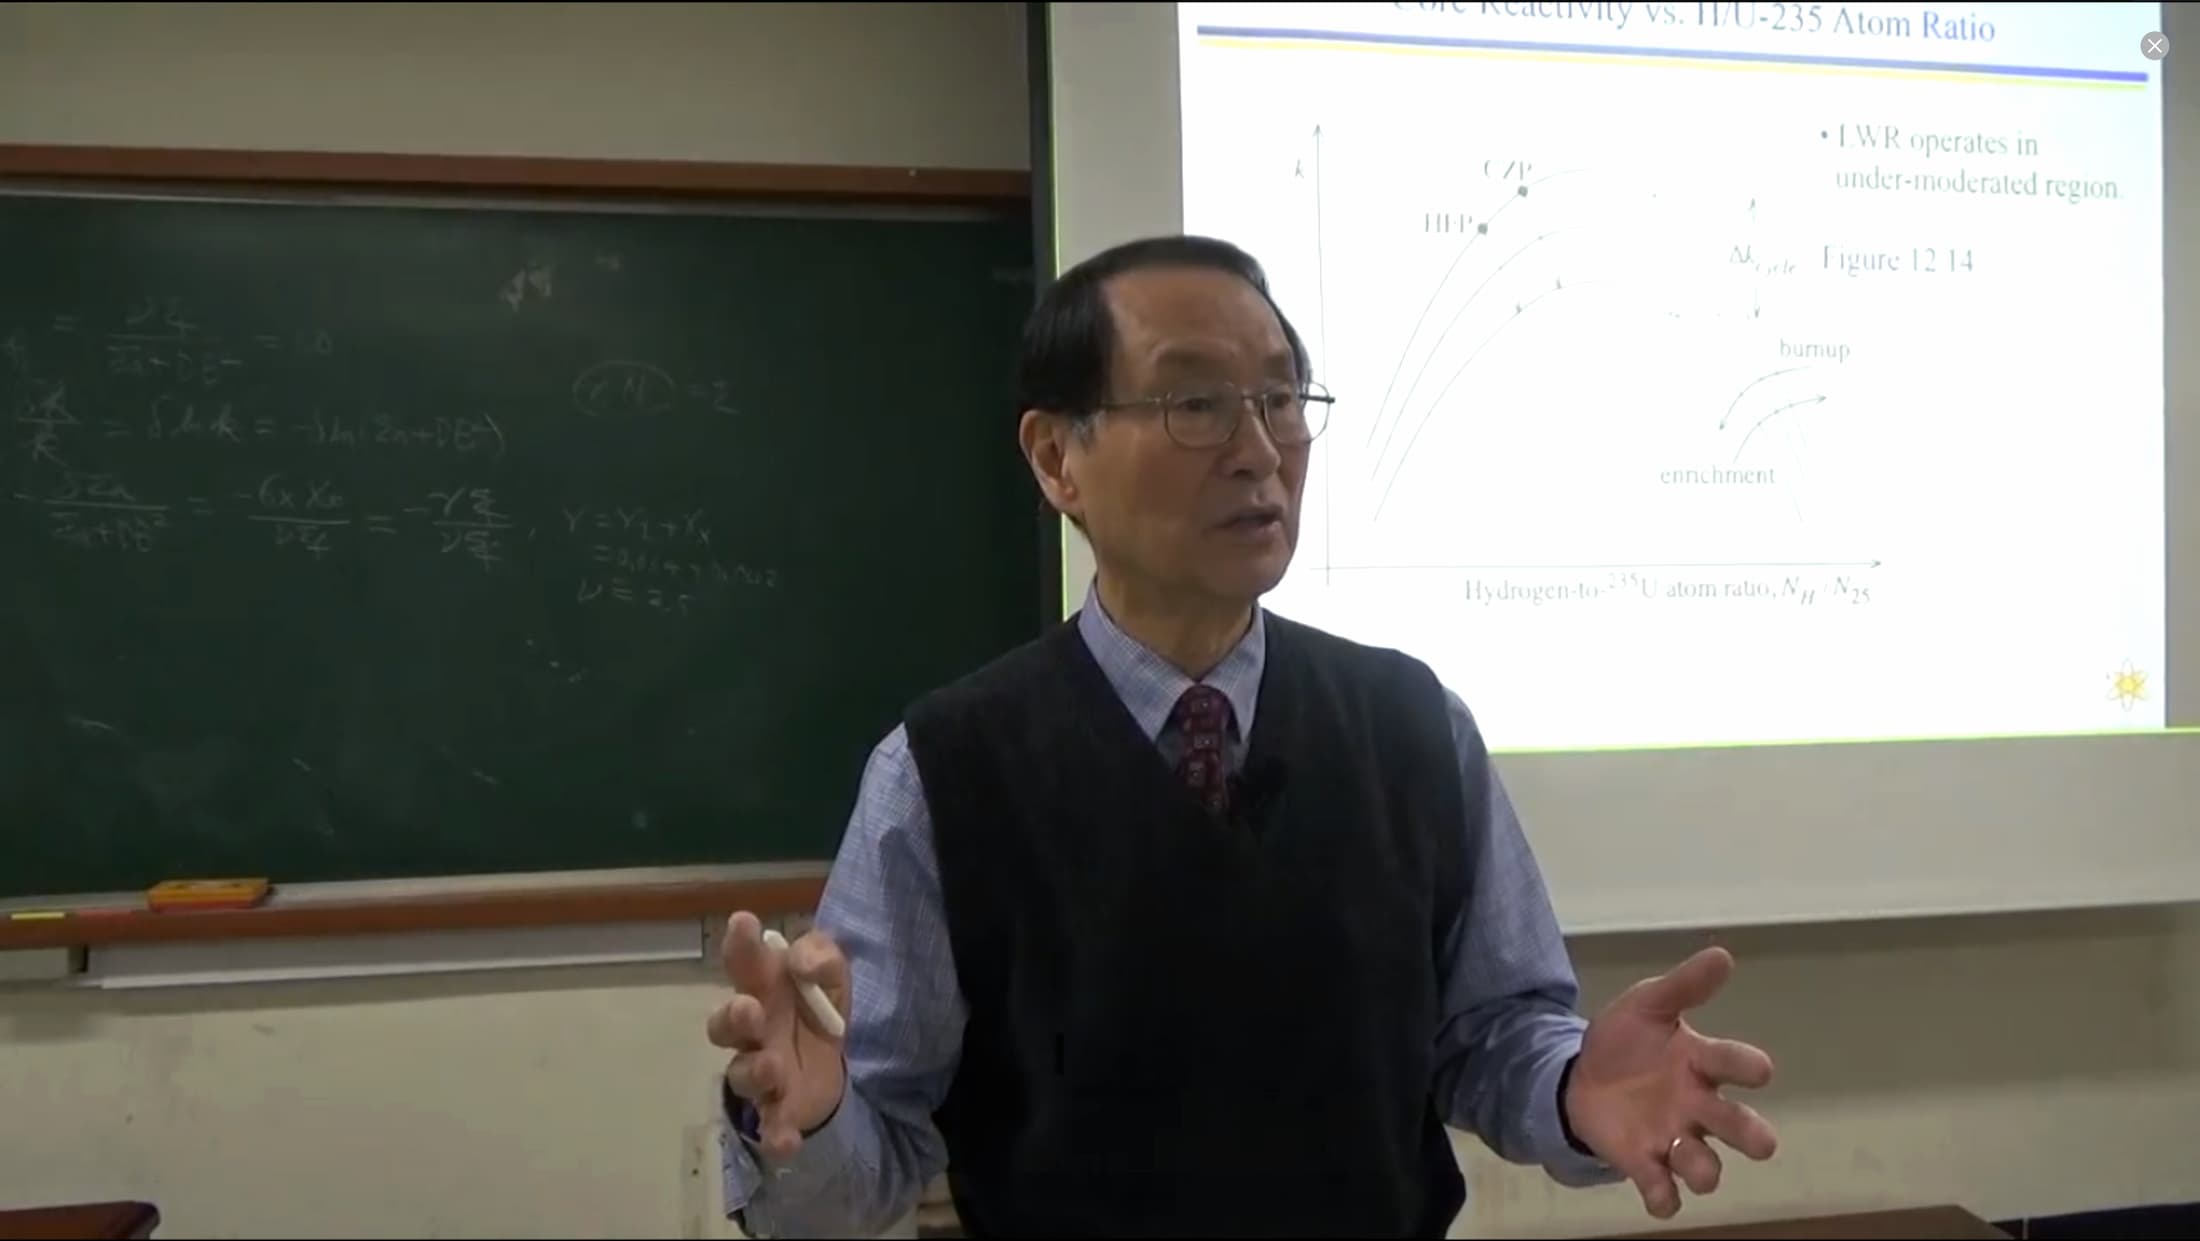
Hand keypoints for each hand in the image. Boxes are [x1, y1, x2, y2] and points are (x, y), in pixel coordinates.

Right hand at [706, 912, 850, 1160]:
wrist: (829, 1066)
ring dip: (756, 1070)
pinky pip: (770, 1126)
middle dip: (733, 1016)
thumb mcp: (831, 975)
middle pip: (727, 1023)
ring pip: (744, 1074)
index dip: (741, 945)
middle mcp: (753, 1031)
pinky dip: (775, 1135)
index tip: (743, 923)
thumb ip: (821, 956)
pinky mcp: (778, 1110)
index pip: (745, 964)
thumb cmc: (814, 1009)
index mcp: (763, 989)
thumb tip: (802, 962)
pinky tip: (783, 1142)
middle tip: (747, 1008)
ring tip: (773, 1065)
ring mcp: (761, 1072)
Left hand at [1563, 946, 1777, 1219]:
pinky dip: (1664, 1197)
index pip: (1736, 1064)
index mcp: (1701, 1063)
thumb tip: (1722, 954)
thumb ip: (1683, 986)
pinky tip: (1659, 1195)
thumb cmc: (1627, 1041)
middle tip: (1759, 1141)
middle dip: (1751, 1135)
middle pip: (1739, 1127)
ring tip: (1683, 1156)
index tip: (1760, 1070)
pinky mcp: (1643, 1162)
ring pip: (1704, 1165)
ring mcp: (1672, 1138)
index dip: (1750, 1068)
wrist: (1580, 1076)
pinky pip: (1663, 1189)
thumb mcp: (1647, 1005)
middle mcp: (1697, 1106)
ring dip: (1703, 1169)